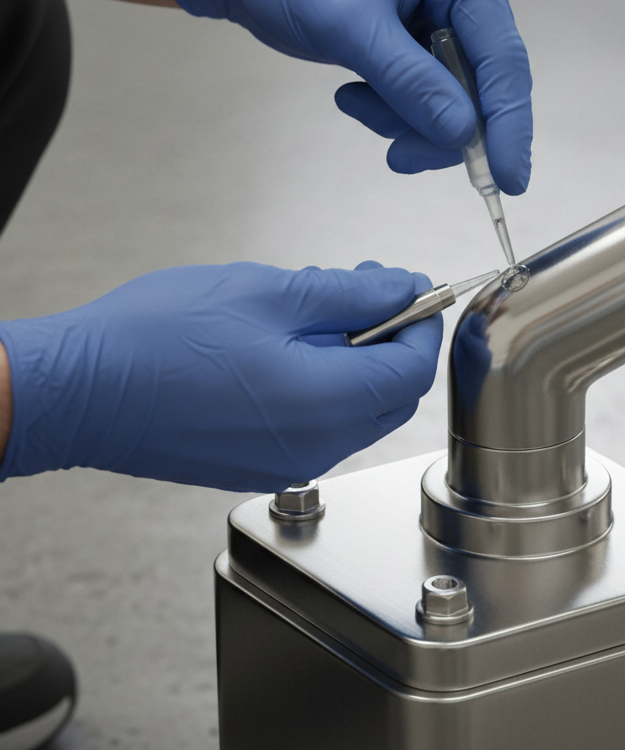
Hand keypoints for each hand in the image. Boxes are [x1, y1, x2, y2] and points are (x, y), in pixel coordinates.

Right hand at [0, 261, 440, 491]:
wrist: (77, 393)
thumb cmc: (157, 338)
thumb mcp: (267, 294)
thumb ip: (349, 294)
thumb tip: (402, 287)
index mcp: (326, 404)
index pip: (413, 369)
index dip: (422, 323)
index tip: (412, 286)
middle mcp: (316, 446)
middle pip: (393, 395)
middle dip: (394, 339)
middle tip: (368, 288)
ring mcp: (287, 461)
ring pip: (358, 412)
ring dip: (359, 361)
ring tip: (323, 311)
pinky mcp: (260, 463)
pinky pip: (321, 426)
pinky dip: (327, 386)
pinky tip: (294, 347)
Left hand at [154, 0, 531, 193]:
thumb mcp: (349, 28)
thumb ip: (411, 83)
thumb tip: (464, 135)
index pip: (503, 58)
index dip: (509, 124)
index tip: (509, 181)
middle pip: (483, 87)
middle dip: (441, 129)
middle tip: (400, 158)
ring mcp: (443, 16)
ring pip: (454, 103)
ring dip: (407, 121)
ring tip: (355, 103)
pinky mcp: (420, 40)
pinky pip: (427, 99)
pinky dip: (393, 112)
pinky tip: (353, 93)